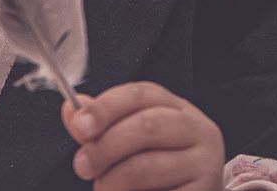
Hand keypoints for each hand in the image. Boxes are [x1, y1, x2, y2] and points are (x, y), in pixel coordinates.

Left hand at [61, 82, 223, 190]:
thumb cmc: (161, 172)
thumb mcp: (135, 141)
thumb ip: (104, 125)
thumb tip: (72, 110)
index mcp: (179, 109)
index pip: (141, 94)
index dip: (106, 106)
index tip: (80, 125)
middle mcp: (198, 130)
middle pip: (146, 126)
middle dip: (106, 146)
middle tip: (82, 164)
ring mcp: (205, 164)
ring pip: (147, 166)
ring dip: (114, 180)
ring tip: (103, 188)